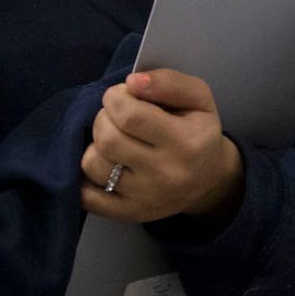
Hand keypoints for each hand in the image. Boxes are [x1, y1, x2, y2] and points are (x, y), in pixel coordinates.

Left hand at [80, 68, 243, 223]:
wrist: (209, 179)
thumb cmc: (199, 132)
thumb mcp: (198, 98)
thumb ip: (169, 82)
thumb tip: (132, 82)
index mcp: (187, 142)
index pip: (130, 115)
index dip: (117, 97)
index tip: (122, 94)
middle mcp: (166, 174)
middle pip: (108, 138)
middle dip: (103, 117)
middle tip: (116, 115)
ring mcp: (145, 198)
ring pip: (92, 164)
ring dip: (96, 144)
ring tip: (113, 139)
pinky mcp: (127, 213)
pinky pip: (85, 196)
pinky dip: (86, 176)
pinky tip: (106, 163)